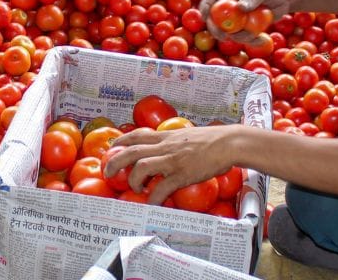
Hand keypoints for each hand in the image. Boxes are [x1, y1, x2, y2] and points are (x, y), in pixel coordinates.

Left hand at [104, 125, 237, 204]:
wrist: (229, 143)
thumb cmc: (213, 140)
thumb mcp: (188, 135)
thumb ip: (175, 141)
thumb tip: (169, 148)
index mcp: (166, 137)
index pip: (137, 134)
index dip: (121, 140)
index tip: (113, 146)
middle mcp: (165, 146)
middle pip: (131, 150)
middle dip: (115, 161)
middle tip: (108, 172)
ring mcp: (172, 160)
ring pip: (141, 166)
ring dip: (133, 179)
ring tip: (136, 188)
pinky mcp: (182, 174)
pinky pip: (162, 187)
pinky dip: (154, 197)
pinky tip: (153, 203)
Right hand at [197, 0, 289, 45]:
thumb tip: (240, 8)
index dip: (205, 6)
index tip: (204, 17)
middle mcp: (231, 4)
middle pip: (215, 17)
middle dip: (216, 29)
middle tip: (223, 37)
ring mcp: (238, 16)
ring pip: (229, 30)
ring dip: (239, 37)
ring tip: (256, 37)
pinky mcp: (246, 25)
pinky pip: (243, 36)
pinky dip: (250, 40)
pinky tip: (261, 40)